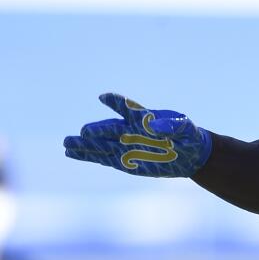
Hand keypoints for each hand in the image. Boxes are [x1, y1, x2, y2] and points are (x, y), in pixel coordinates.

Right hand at [63, 93, 211, 177]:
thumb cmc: (188, 136)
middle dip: (96, 131)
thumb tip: (153, 127)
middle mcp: (129, 131)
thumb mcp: (184, 128)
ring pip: (100, 145)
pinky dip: (89, 156)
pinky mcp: (124, 161)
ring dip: (84, 145)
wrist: (191, 155)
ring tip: (66, 144)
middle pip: (108, 129)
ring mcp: (125, 146)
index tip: (104, 97)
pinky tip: (73, 154)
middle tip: (84, 133)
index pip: (126, 107)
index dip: (115, 101)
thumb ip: (170, 125)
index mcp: (142, 118)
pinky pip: (104, 158)